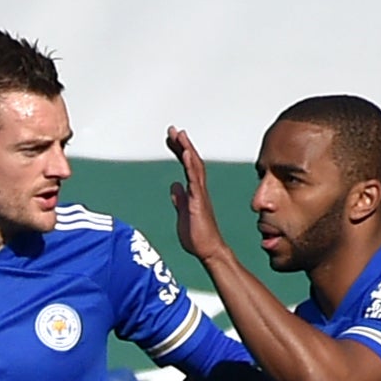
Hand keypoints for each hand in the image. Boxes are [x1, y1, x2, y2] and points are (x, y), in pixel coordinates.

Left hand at [165, 127, 227, 264]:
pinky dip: (190, 166)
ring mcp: (200, 195)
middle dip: (182, 144)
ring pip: (195, 167)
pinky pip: (195, 181)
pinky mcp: (198, 202)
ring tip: (180, 135)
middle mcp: (198, 190)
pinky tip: (186, 154)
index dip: (180, 151)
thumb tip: (174, 187)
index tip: (172, 138)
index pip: (187, 166)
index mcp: (194, 192)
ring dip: (187, 150)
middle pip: (192, 161)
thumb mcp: (183, 214)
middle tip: (173, 129)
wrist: (208, 251)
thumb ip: (179, 199)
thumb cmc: (198, 236)